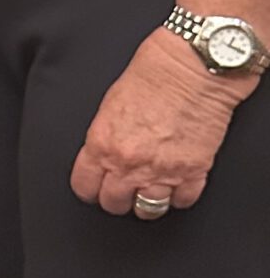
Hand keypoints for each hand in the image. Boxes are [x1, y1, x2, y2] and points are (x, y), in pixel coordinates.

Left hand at [71, 27, 246, 216]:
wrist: (191, 68)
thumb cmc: (152, 77)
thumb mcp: (109, 107)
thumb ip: (103, 139)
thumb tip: (102, 159)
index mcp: (101, 145)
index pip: (85, 187)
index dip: (91, 190)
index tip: (97, 189)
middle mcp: (128, 163)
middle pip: (114, 203)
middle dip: (117, 199)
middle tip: (124, 190)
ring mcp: (162, 170)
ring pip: (148, 209)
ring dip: (148, 202)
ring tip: (150, 191)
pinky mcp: (193, 170)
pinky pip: (183, 200)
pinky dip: (180, 196)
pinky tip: (177, 184)